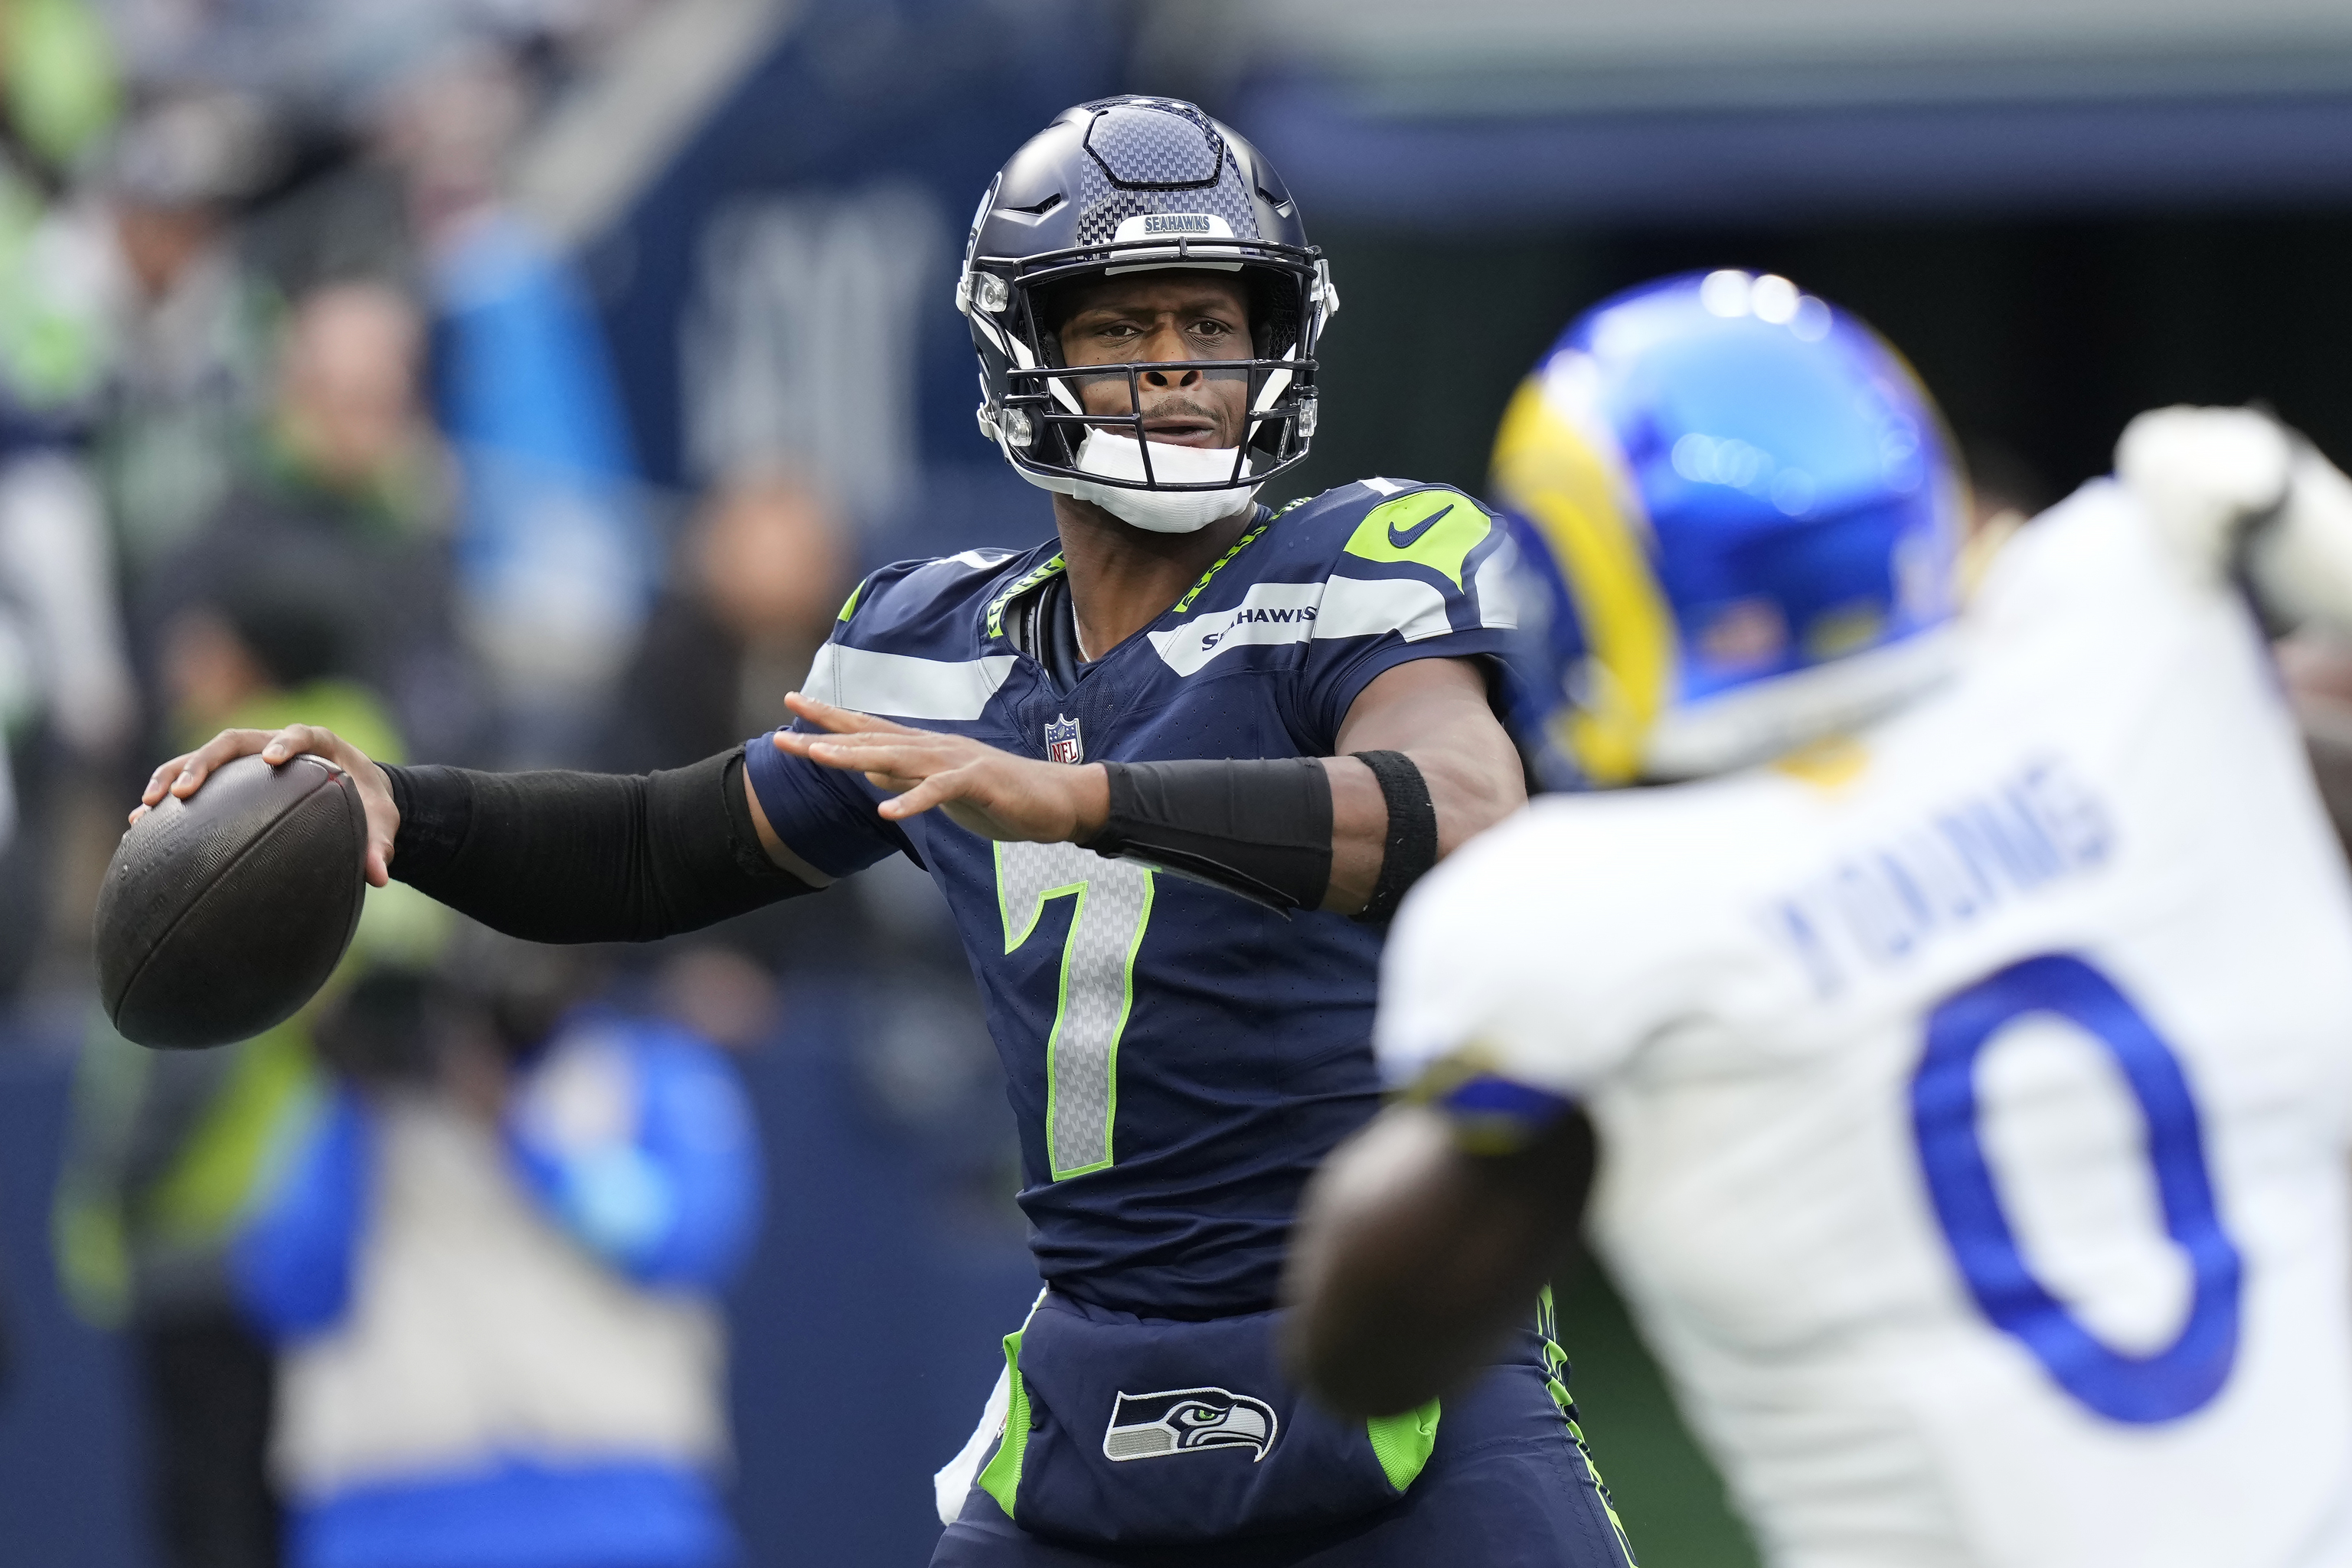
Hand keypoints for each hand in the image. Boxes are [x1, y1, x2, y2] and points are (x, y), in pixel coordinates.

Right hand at [135, 724, 400, 886]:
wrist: (356, 794)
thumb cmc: (369, 806)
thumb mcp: (381, 823)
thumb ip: (380, 846)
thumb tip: (379, 876)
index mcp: (320, 744)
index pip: (301, 734)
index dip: (287, 742)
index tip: (273, 759)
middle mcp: (276, 743)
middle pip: (235, 741)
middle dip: (205, 762)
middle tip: (184, 792)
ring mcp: (249, 757)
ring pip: (204, 756)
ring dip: (173, 776)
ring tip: (148, 807)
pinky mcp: (232, 776)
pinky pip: (196, 781)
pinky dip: (169, 798)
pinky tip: (143, 825)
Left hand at [772, 692, 1109, 843]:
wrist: (1058, 802)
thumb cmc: (1002, 798)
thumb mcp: (943, 791)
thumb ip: (907, 778)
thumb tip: (869, 771)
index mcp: (926, 749)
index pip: (868, 730)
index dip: (828, 719)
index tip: (789, 706)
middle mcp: (936, 747)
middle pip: (872, 741)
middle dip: (825, 737)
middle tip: (782, 736)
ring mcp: (957, 762)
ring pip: (899, 757)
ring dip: (857, 758)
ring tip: (819, 759)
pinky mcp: (979, 783)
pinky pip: (940, 791)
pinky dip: (914, 801)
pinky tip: (887, 812)